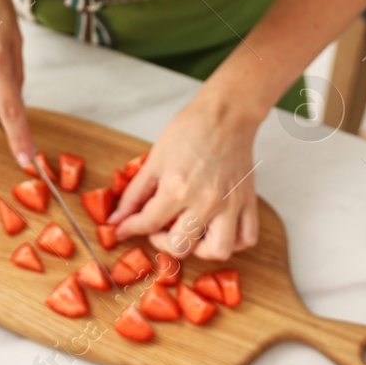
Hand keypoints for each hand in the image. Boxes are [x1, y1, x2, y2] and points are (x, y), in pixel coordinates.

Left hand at [106, 91, 260, 260]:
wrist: (226, 114)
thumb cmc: (191, 128)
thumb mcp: (155, 157)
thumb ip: (135, 192)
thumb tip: (118, 216)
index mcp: (178, 188)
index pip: (148, 223)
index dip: (129, 228)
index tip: (123, 228)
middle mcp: (206, 202)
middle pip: (180, 246)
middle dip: (162, 243)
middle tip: (157, 229)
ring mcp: (230, 204)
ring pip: (219, 251)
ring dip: (201, 250)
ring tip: (191, 234)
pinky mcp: (248, 201)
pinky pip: (247, 237)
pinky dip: (234, 241)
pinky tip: (218, 230)